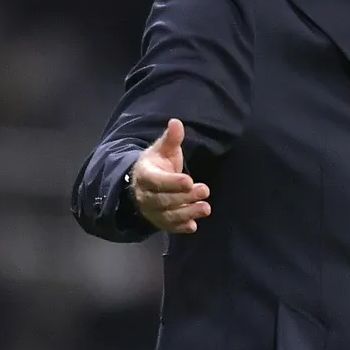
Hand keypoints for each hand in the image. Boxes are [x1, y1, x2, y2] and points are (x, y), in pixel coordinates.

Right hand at [130, 119, 211, 233]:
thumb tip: (176, 122)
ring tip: (206, 208)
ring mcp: (150, 210)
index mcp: (144, 174)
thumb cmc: (158, 163)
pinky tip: (193, 226)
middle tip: (205, 190)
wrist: (143, 182)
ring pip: (166, 215)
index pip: (156, 181)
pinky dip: (180, 228)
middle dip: (184, 197)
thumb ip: (171, 138)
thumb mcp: (163, 148)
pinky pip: (168, 227)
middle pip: (163, 200)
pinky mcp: (158, 221)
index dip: (171, 182)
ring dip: (186, 213)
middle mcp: (144, 195)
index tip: (189, 180)